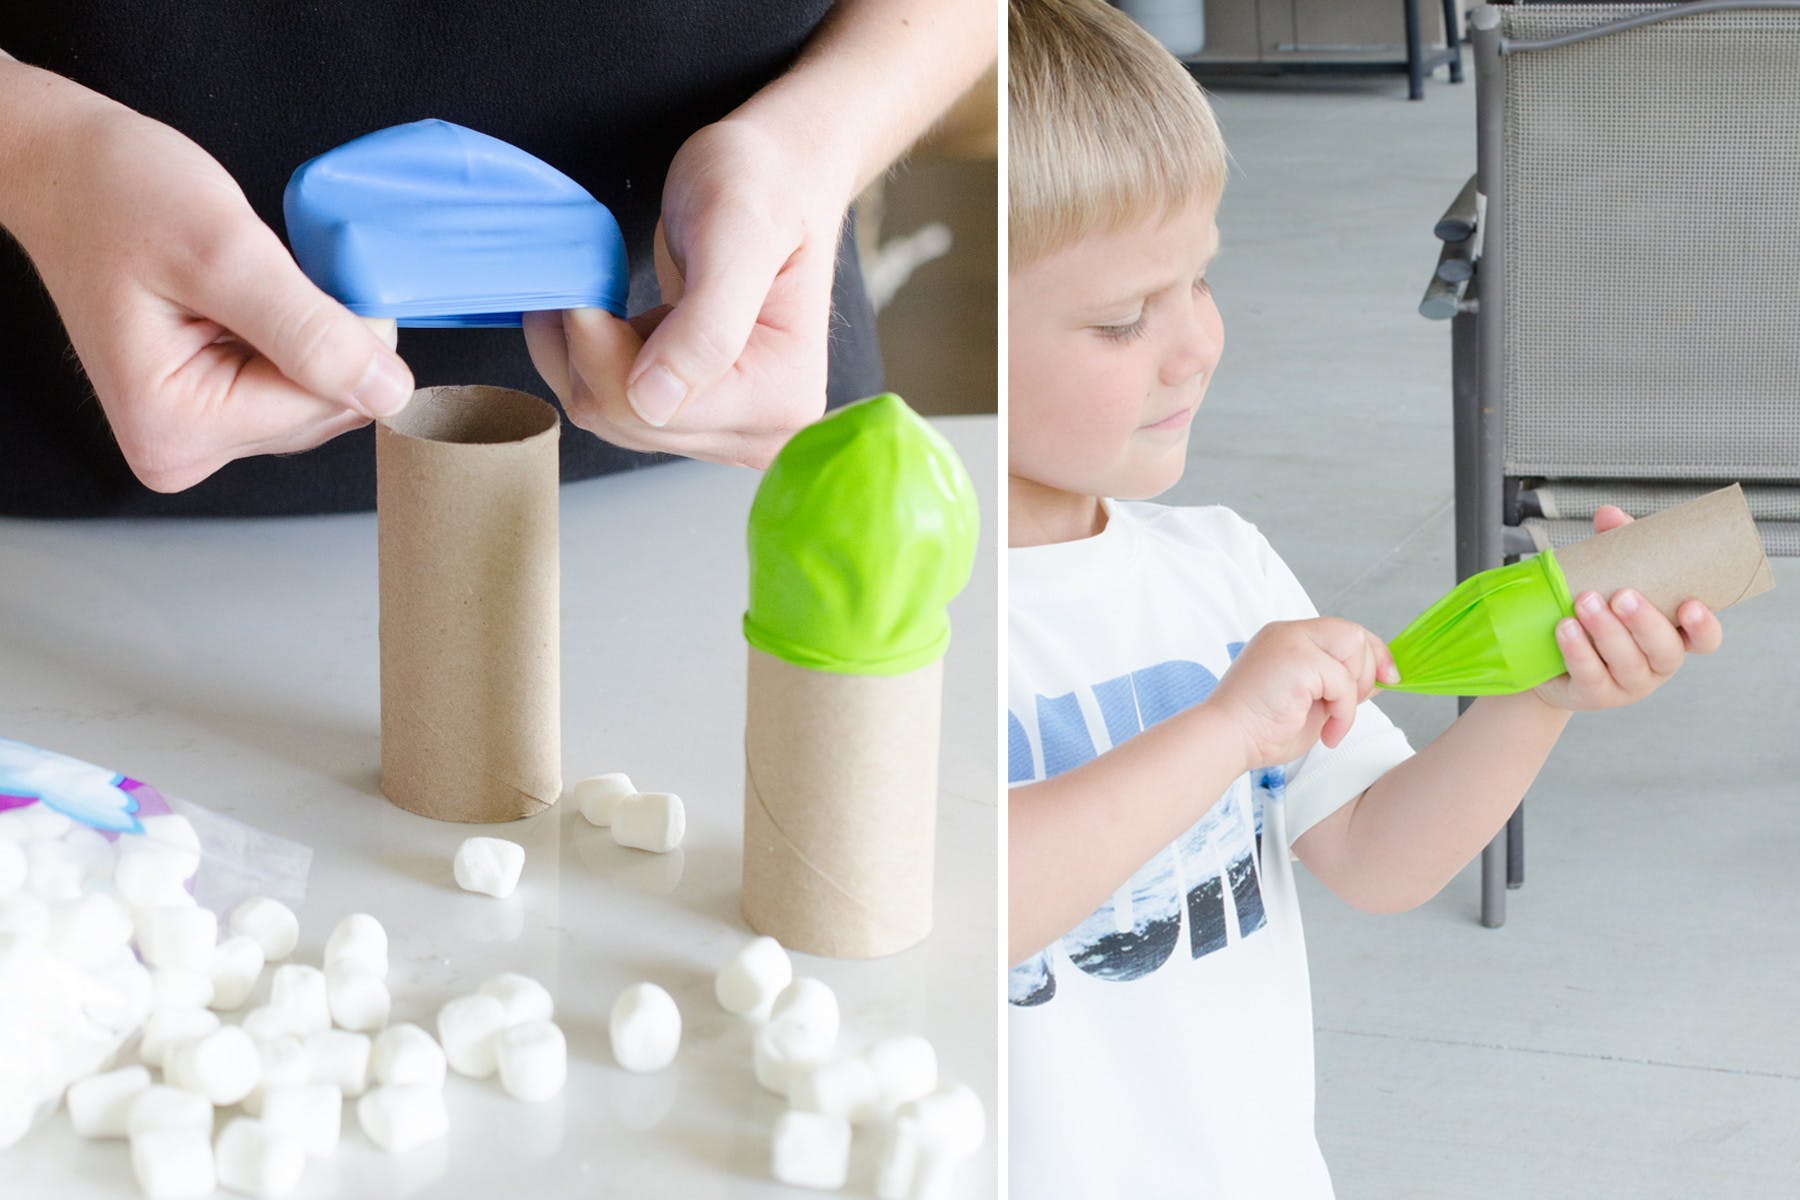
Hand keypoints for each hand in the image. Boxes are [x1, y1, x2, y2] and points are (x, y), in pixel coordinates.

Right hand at [5, 84, 411, 491]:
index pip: (325, 407)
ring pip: (313, 397)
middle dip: (321, 339)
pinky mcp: (208, 410)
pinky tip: (244, 300)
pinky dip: (290, 334)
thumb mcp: (226, 254)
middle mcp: (181, 448)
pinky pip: (290, 383)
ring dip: (306, 334)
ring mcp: (193, 433)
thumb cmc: (117, 195)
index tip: (304, 279)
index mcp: (176, 427)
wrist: (65, 170)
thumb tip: (389, 394)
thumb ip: (312, 333)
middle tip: (264, 275)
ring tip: (242, 285)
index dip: (344, 338)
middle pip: (321, 411)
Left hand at [524, 115, 851, 467]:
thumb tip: (654, 403)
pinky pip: (621, 408)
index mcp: (783, 395)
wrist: (779, 172)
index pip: (656, 412)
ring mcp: (733, 425)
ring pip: (616, 420)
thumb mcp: (737, 234)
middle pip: (632, 424)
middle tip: (580, 282)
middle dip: (587, 354)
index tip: (582, 290)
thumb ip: (705, 325)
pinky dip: (594, 359)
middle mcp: (765, 428)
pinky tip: (603, 313)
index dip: (601, 353)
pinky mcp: (704, 412)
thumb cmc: (767, 184)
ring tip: (587, 292)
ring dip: (582, 356)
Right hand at [1208, 618, 1398, 772]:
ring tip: (1332, 722)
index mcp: (1288, 640)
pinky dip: (1344, 711)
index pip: (1343, 633)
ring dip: (1353, 693)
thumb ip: (1341, 686)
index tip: (1388, 679)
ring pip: (1354, 647)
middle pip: (1355, 633)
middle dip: (1366, 673)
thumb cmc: (1260, 730)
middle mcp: (1289, 633)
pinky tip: (1327, 731)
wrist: (1225, 740)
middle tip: (1344, 710)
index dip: (1373, 653)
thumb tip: (1380, 678)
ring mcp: (1291, 641)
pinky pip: (1342, 680)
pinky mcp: (1297, 658)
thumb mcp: (1313, 703)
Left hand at [1531, 506, 1724, 711]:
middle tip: (1622, 595)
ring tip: (1585, 602)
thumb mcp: (1607, 578)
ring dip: (1606, 631)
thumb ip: (1616, 547)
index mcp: (1672, 635)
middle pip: (1664, 650)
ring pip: (1626, 662)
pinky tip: (1565, 627)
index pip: (1705, 639)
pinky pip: (1589, 675)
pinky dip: (1577, 649)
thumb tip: (1609, 515)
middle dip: (1644, 622)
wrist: (1546, 655)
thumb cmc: (1591, 612)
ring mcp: (1626, 684)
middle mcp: (1655, 663)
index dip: (1703, 626)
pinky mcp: (1592, 694)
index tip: (1691, 604)